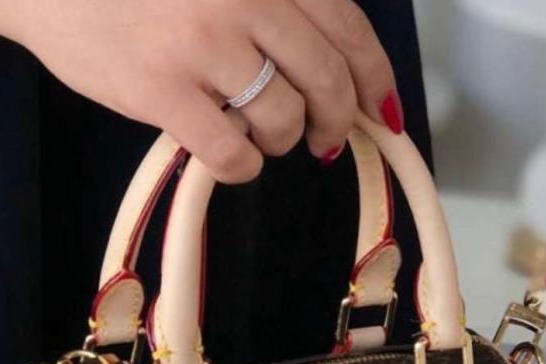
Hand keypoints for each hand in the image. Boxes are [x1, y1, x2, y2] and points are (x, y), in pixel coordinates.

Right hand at [0, 0, 403, 182]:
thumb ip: (272, 2)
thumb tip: (332, 69)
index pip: (346, 25)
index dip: (374, 77)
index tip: (381, 109)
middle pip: (326, 78)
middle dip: (335, 120)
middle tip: (324, 140)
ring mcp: (203, 44)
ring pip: (284, 118)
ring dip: (282, 140)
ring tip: (258, 136)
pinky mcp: (164, 92)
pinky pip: (234, 153)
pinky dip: (242, 166)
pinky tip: (228, 156)